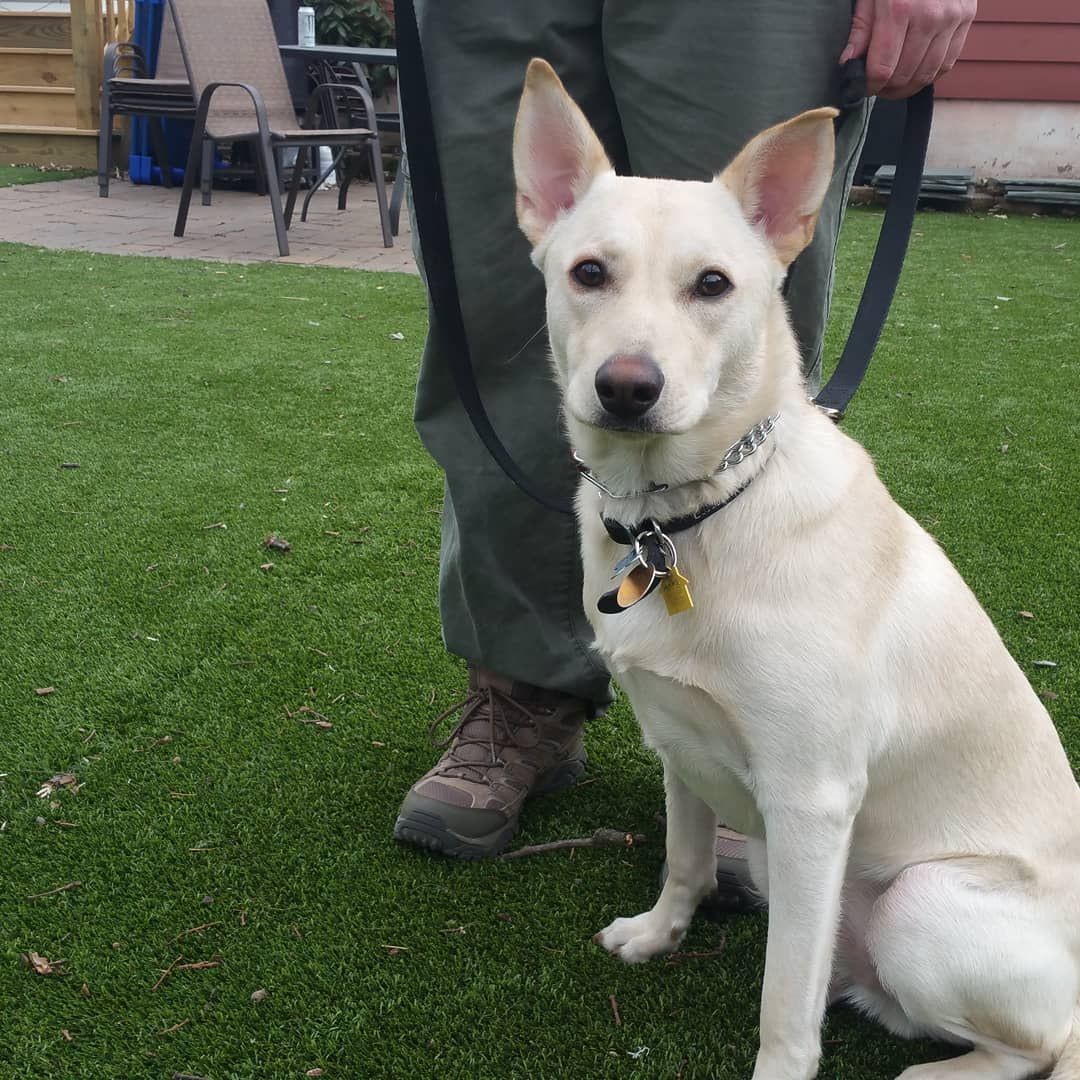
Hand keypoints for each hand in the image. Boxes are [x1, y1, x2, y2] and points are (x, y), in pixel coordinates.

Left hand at [840, 0, 976, 98]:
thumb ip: (861, 28)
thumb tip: (848, 63)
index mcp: (900, 9)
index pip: (882, 69)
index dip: (869, 85)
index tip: (862, 86)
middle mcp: (930, 17)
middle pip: (904, 76)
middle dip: (885, 88)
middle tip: (876, 86)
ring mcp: (951, 18)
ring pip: (926, 75)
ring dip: (906, 87)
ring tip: (892, 84)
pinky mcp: (967, 18)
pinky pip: (947, 63)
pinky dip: (928, 74)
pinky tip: (914, 71)